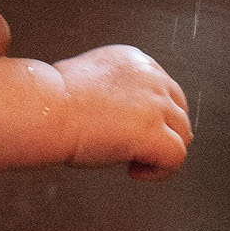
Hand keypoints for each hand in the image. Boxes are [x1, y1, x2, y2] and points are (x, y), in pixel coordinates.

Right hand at [52, 44, 190, 179]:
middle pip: (179, 111)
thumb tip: (124, 115)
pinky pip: (176, 158)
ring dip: (160, 151)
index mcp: (135, 59)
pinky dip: (160, 171)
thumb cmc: (54, 100)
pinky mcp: (155, 133)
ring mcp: (156, 105)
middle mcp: (151, 78)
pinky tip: (135, 171)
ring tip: (132, 160)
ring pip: (182, 134)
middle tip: (139, 148)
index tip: (135, 128)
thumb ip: (116, 89)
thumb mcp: (90, 78)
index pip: (164, 88)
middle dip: (163, 132)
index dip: (153, 114)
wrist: (46, 109)